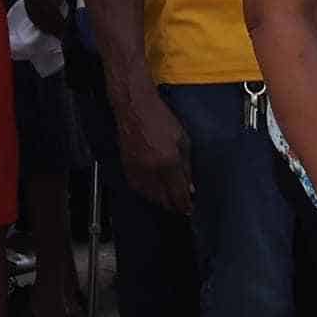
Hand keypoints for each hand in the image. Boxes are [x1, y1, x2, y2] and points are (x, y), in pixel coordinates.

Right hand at [117, 85, 195, 214]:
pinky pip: (138, 188)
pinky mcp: (127, 167)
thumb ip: (187, 167)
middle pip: (164, 200)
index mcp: (169, 161)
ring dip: (161, 201)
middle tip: (181, 206)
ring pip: (150, 197)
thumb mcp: (183, 141)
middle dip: (174, 206)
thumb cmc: (159, 119)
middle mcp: (152, 169)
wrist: (135, 108)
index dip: (185, 205)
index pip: (178, 194)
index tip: (189, 208)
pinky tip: (154, 191)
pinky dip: (147, 193)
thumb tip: (189, 186)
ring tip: (169, 200)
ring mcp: (137, 170)